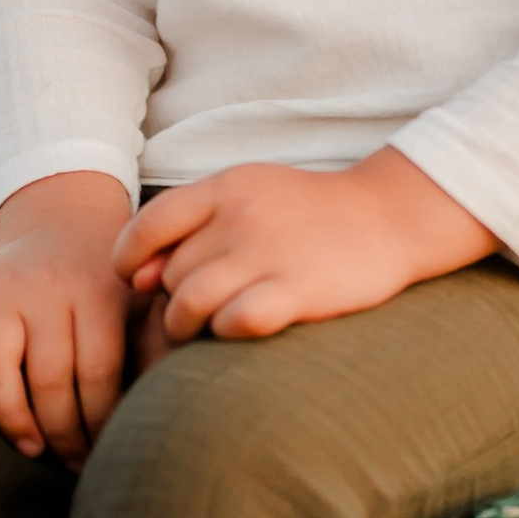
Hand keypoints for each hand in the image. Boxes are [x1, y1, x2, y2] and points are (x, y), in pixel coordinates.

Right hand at [0, 172, 135, 467]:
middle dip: (64, 434)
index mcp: (100, 293)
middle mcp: (48, 288)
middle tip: (75, 464)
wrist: (67, 222)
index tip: (108, 451)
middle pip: (50, 378)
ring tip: (32, 447)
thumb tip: (168, 407)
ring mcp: (3, 287)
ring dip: (12, 416)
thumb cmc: (113, 283)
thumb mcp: (146, 301)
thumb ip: (159, 346)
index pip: (100, 374)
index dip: (102, 422)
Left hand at [112, 149, 494, 344]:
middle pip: (172, 273)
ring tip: (201, 330)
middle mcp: (242, 216)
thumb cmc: (307, 214)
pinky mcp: (300, 290)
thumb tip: (136, 278)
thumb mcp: (248, 199)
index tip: (140, 280)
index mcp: (226, 187)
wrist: (389, 217)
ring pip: (191, 302)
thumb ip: (190, 230)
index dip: (129, 258)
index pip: (148, 224)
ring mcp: (271, 253)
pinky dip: (227, 331)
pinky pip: (236, 321)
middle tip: (193, 308)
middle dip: (172, 298)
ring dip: (187, 325)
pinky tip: (240, 327)